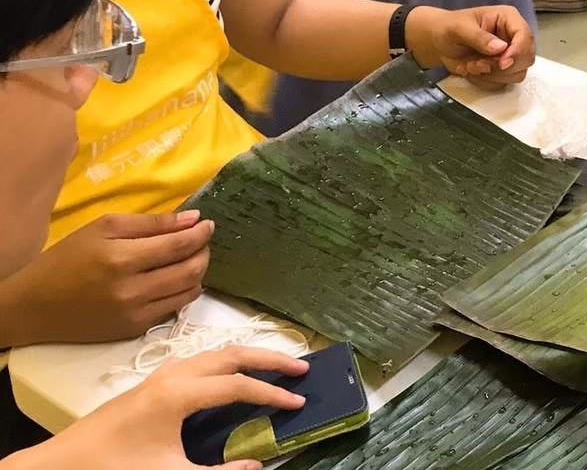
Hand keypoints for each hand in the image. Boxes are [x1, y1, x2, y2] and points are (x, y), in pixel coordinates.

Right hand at [2, 212, 211, 344]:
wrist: (34, 307)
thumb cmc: (66, 260)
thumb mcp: (103, 228)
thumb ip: (151, 223)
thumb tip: (193, 219)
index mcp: (122, 259)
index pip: (179, 245)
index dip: (201, 234)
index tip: (208, 224)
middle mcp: (132, 290)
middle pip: (191, 270)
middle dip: (204, 252)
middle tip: (201, 241)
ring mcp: (135, 314)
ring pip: (189, 292)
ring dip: (198, 273)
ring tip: (191, 259)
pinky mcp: (135, 330)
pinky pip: (174, 309)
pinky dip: (183, 292)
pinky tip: (174, 280)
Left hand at [31, 346, 307, 469]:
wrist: (61, 465)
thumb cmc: (116, 468)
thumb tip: (257, 466)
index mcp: (180, 394)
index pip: (240, 386)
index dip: (273, 394)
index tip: (300, 403)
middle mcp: (173, 376)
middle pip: (232, 354)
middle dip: (270, 358)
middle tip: (301, 368)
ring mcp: (159, 376)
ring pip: (213, 353)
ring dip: (246, 357)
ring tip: (272, 367)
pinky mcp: (149, 384)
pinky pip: (196, 362)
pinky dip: (222, 363)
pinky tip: (224, 377)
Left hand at [407, 6, 534, 86]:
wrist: (439, 43)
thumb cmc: (449, 28)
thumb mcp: (459, 28)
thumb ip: (479, 37)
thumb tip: (501, 48)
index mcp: (508, 19)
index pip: (525, 36)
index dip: (517, 52)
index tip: (502, 63)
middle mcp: (513, 37)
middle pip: (527, 58)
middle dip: (502, 67)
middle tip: (478, 64)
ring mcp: (510, 55)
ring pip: (517, 73)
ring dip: (493, 75)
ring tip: (472, 66)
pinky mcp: (503, 70)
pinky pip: (504, 83)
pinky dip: (486, 81)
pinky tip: (472, 71)